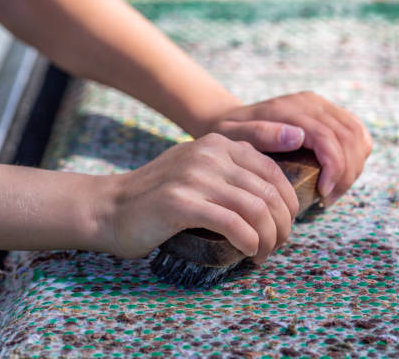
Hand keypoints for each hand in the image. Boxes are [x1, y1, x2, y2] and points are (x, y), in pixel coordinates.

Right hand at [101, 133, 297, 263]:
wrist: (109, 208)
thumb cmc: (160, 198)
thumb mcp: (199, 171)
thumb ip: (233, 173)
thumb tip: (278, 199)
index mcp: (219, 144)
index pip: (273, 171)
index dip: (289, 202)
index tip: (286, 224)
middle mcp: (210, 154)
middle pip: (269, 192)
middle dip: (282, 225)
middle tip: (278, 245)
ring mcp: (194, 177)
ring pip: (256, 210)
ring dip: (269, 238)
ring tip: (263, 255)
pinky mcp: (180, 203)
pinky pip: (233, 225)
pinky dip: (249, 242)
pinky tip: (249, 252)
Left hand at [205, 92, 371, 205]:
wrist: (230, 120)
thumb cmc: (229, 135)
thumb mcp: (232, 136)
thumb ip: (260, 135)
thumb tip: (298, 137)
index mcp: (290, 109)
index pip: (327, 137)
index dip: (334, 169)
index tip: (323, 195)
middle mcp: (311, 103)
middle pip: (349, 137)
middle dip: (346, 173)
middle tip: (329, 199)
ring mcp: (322, 106)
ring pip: (358, 134)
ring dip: (353, 167)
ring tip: (334, 191)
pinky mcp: (329, 112)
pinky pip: (357, 132)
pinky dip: (357, 155)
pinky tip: (341, 175)